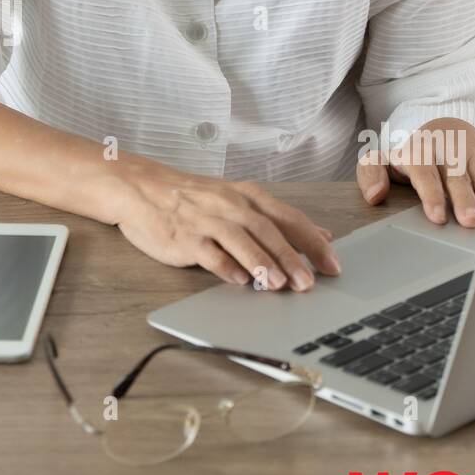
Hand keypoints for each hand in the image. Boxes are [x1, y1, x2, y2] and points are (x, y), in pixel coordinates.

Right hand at [113, 159, 339, 290]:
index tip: (333, 265)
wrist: (141, 188)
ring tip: (279, 285)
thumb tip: (322, 235)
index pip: (290, 218)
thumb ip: (280, 219)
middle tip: (309, 283)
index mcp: (249, 196)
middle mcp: (231, 205)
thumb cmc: (195, 198)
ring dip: (262, 263)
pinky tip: (239, 282)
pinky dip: (225, 266)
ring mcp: (207, 220)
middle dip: (292, 257)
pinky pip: (208, 252)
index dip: (314, 242)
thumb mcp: (240, 200)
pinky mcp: (185, 236)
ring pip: (241, 239)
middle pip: (269, 230)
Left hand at [355, 117, 474, 227]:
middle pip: (457, 175)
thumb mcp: (383, 161)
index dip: (432, 194)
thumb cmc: (411, 157)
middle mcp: (447, 151)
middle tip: (470, 222)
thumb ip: (370, 174)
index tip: (437, 216)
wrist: (441, 132)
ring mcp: (472, 154)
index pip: (425, 172)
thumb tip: (375, 195)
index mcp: (419, 152)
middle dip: (464, 198)